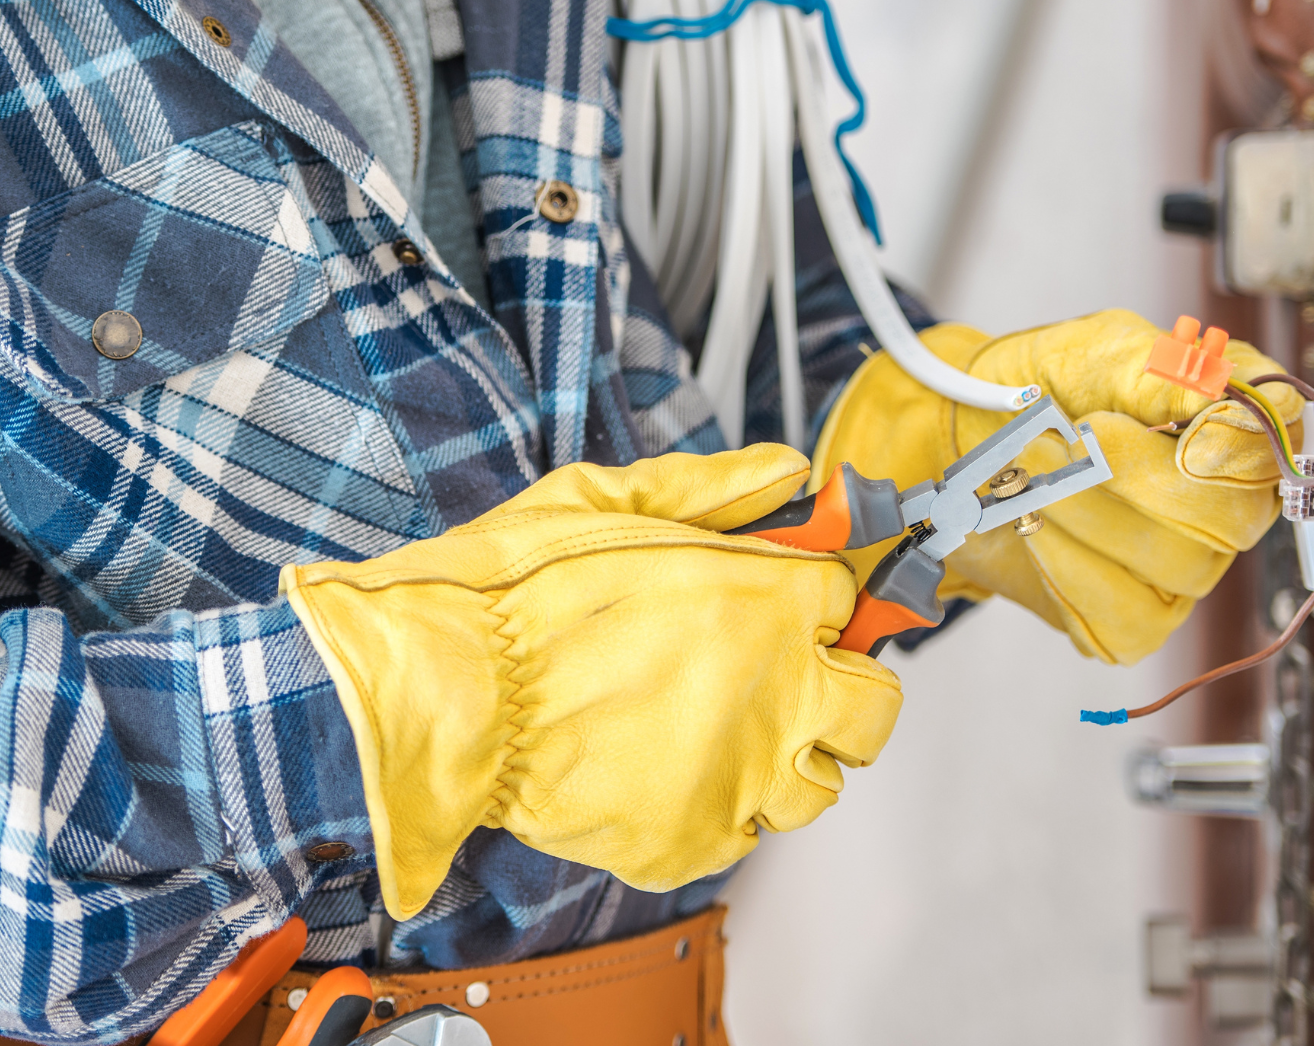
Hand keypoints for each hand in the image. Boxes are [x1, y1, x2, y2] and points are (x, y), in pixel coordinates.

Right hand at [282, 446, 901, 918]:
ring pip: (819, 784)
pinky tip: (668, 774)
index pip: (847, 602)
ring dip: (785, 759)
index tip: (791, 609)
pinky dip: (719, 811)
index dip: (814, 605)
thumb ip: (712, 488)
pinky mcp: (696, 839)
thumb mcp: (607, 500)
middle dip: (840, 690)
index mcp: (768, 599)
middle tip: (786, 680)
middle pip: (872, 706)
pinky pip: (746, 836)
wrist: (441, 692)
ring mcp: (741, 774)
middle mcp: (776, 690)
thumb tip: (785, 473)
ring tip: (719, 735)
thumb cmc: (510, 597)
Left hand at [814, 309, 1302, 664]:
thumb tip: (1214, 388)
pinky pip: (1126, 619)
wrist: (964, 443)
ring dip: (1085, 515)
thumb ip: (1156, 365)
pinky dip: (1069, 572)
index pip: (1272, 448)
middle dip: (1130, 477)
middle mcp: (1221, 506)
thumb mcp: (1094, 350)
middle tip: (1063, 440)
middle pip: (1226, 519)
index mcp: (1229, 429)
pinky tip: (1037, 533)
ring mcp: (1182, 569)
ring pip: (1174, 566)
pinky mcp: (1134, 620)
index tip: (1174, 430)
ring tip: (1032, 477)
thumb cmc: (1038, 390)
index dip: (1232, 444)